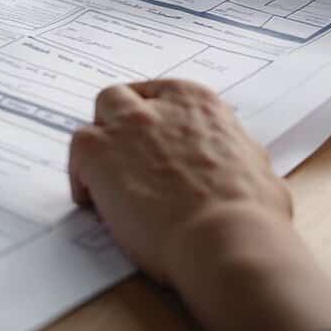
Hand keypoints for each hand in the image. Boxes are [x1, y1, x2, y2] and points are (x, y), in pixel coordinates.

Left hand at [69, 79, 291, 285]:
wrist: (226, 237)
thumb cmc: (251, 212)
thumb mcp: (255, 165)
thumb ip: (232, 152)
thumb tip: (230, 162)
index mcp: (198, 102)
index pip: (161, 93)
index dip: (153, 117)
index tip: (153, 137)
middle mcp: (158, 106)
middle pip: (122, 97)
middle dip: (119, 122)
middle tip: (123, 154)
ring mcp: (125, 128)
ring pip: (97, 117)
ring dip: (99, 144)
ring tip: (105, 177)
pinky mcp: (98, 154)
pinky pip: (76, 152)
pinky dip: (80, 175)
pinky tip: (93, 201)